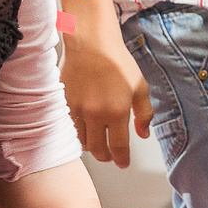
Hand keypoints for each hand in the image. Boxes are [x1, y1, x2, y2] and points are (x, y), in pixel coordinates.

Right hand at [62, 33, 152, 168]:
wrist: (91, 45)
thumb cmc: (118, 63)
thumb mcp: (140, 87)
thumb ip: (144, 114)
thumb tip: (143, 135)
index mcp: (117, 111)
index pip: (119, 147)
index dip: (122, 159)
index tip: (123, 163)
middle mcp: (96, 114)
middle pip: (98, 150)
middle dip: (106, 156)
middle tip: (110, 156)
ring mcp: (77, 110)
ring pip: (82, 141)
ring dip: (91, 146)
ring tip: (97, 142)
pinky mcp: (64, 104)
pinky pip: (70, 127)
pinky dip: (78, 133)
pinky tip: (84, 129)